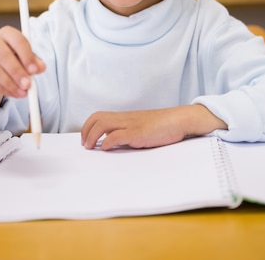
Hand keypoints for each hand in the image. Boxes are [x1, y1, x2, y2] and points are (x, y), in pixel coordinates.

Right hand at [0, 26, 45, 116]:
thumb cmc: (14, 59)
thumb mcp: (27, 58)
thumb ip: (34, 62)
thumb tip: (41, 68)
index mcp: (7, 33)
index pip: (17, 40)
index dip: (27, 56)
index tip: (34, 70)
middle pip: (3, 55)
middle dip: (17, 72)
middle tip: (28, 84)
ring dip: (10, 83)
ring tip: (23, 92)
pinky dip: (3, 90)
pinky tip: (14, 93)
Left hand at [81, 105, 226, 150]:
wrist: (179, 120)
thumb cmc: (163, 126)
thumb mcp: (142, 127)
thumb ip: (129, 132)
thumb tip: (114, 143)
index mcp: (125, 117)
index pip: (99, 115)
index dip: (88, 126)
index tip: (85, 139)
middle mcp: (125, 118)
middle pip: (97, 118)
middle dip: (86, 131)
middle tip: (85, 145)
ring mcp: (131, 125)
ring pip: (103, 124)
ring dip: (92, 136)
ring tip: (91, 147)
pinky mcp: (138, 133)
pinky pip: (117, 135)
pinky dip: (108, 142)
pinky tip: (106, 148)